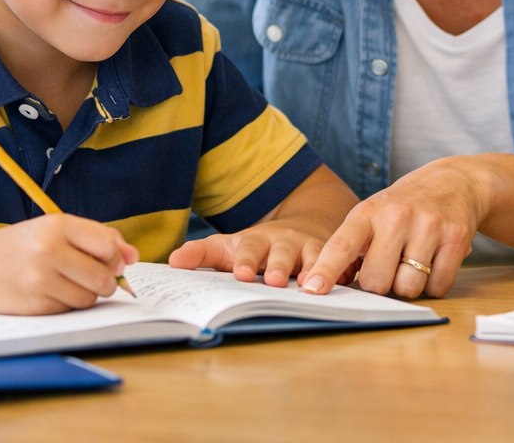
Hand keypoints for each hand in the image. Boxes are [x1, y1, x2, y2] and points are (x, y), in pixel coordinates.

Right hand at [0, 214, 137, 314]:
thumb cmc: (24, 245)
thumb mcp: (58, 229)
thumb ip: (99, 238)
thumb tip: (133, 257)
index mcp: (59, 226)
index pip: (108, 246)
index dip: (115, 258)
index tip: (110, 262)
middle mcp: (49, 251)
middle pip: (103, 277)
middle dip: (106, 282)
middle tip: (94, 278)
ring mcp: (40, 280)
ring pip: (89, 298)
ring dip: (86, 295)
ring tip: (66, 283)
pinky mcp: (33, 305)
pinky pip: (69, 310)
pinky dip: (66, 305)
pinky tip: (49, 293)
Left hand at [168, 223, 327, 287]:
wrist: (302, 228)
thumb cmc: (258, 247)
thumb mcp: (229, 247)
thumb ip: (202, 254)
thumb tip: (172, 262)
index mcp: (257, 240)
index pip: (248, 248)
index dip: (245, 260)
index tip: (240, 274)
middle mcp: (285, 242)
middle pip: (281, 252)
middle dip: (277, 265)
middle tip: (273, 281)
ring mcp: (310, 249)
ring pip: (312, 257)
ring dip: (310, 270)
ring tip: (308, 286)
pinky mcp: (332, 259)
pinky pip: (338, 266)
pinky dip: (339, 275)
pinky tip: (340, 285)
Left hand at [301, 159, 483, 298]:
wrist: (454, 182)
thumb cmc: (404, 207)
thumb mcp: (372, 215)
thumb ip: (350, 248)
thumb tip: (324, 286)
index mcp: (369, 212)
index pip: (342, 245)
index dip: (326, 269)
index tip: (312, 289)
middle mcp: (397, 216)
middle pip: (377, 281)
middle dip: (381, 283)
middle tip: (390, 264)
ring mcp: (429, 226)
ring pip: (409, 288)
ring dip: (409, 285)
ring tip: (414, 261)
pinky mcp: (456, 238)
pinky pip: (438, 286)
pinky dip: (434, 283)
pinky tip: (434, 260)